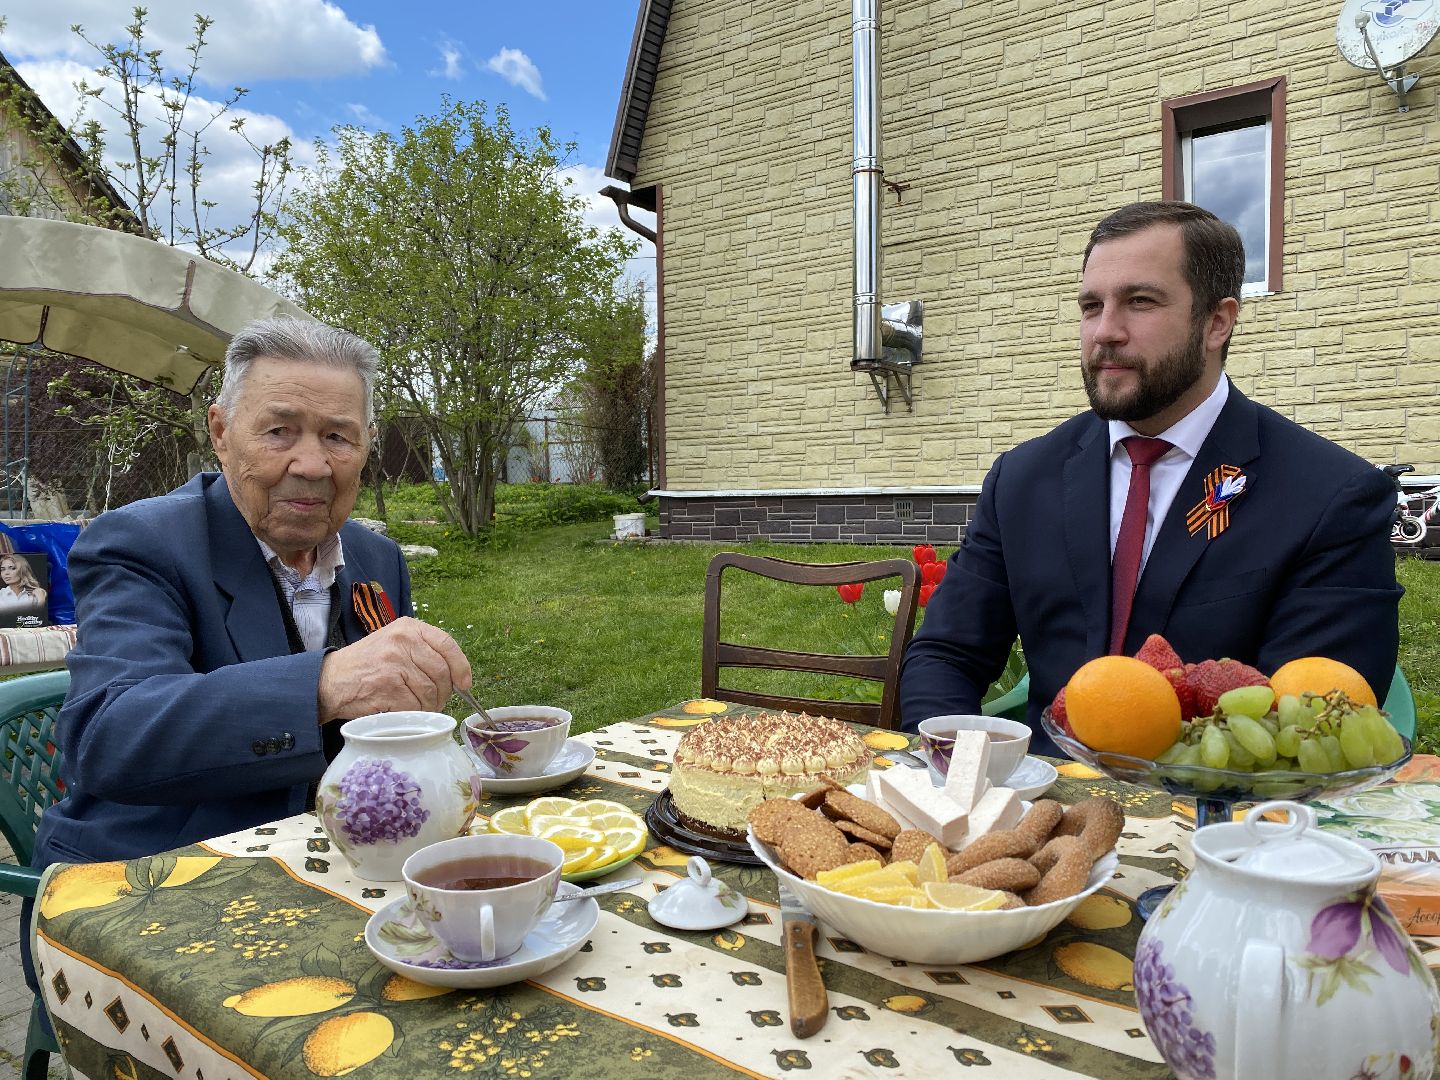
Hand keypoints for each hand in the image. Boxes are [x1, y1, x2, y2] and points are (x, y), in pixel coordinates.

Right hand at [317, 617, 471, 721]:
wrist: (329, 680)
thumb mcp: (394, 643)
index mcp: (408, 628)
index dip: (461, 666)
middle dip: (443, 693)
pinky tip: (402, 710)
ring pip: (430, 692)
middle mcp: (403, 641)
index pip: (447, 644)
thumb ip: (423, 651)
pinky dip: (413, 714)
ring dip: (428, 706)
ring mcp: (395, 663)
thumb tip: (458, 675)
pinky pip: (415, 706)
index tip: (465, 683)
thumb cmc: (366, 665)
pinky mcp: (388, 686)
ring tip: (415, 706)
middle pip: (442, 673)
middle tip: (434, 701)